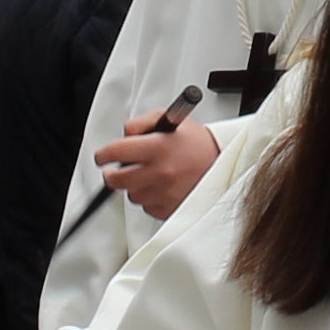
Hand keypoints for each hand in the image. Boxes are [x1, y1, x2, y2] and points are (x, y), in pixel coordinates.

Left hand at [94, 114, 219, 222]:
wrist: (226, 165)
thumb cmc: (197, 144)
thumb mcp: (172, 120)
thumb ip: (142, 123)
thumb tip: (124, 134)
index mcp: (158, 147)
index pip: (116, 151)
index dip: (103, 154)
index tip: (103, 157)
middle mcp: (160, 172)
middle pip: (116, 180)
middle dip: (112, 174)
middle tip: (116, 170)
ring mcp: (164, 193)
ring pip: (131, 195)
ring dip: (135, 186)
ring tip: (151, 175)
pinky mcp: (170, 210)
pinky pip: (147, 207)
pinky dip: (150, 198)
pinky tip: (162, 187)